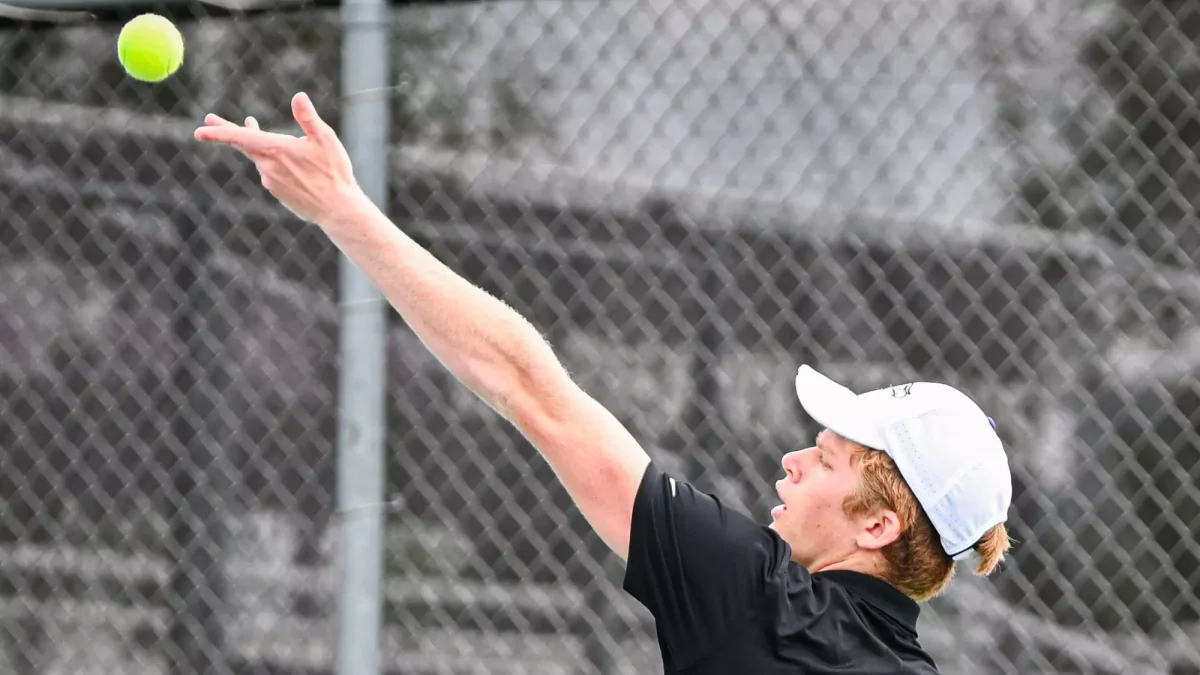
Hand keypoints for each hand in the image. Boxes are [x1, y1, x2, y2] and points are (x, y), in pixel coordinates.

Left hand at [194, 92, 364, 223]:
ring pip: (260, 158)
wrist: (337, 209)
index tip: (200, 130)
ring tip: (259, 132)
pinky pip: (271, 172)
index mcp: (277, 150)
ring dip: (260, 146)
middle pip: (243, 145)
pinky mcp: (278, 192)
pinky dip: (273, 162)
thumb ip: (308, 118)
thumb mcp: (325, 140)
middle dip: (225, 133)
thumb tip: (299, 96)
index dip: (219, 132)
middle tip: (208, 122)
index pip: (241, 138)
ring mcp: (271, 181)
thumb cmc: (334, 173)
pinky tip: (291, 163)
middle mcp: (268, 166)